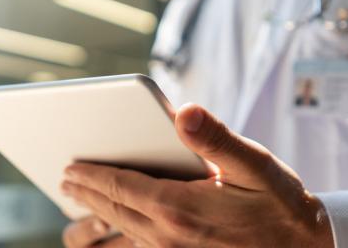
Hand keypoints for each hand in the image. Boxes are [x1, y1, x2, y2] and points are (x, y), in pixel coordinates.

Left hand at [61, 103, 333, 247]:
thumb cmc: (281, 205)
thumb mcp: (255, 166)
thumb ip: (216, 138)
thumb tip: (183, 112)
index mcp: (180, 208)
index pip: (121, 187)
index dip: (92, 176)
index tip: (70, 168)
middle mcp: (170, 237)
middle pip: (114, 213)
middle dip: (86, 196)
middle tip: (66, 183)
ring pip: (121, 240)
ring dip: (95, 224)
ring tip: (78, 215)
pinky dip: (119, 243)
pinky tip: (117, 237)